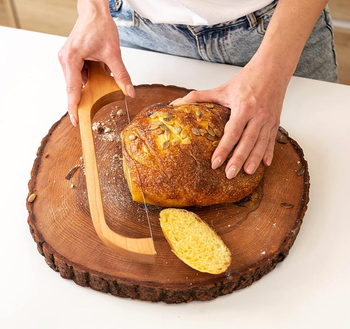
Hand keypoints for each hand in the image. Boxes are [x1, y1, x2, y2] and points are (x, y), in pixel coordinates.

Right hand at [58, 1, 134, 125]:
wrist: (94, 11)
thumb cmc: (99, 26)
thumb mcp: (114, 53)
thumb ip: (121, 75)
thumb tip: (129, 91)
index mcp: (71, 59)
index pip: (73, 89)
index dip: (74, 108)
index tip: (76, 122)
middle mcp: (65, 60)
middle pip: (75, 87)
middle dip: (86, 95)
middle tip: (95, 102)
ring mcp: (67, 59)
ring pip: (78, 81)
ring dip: (91, 82)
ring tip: (101, 68)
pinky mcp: (71, 59)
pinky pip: (80, 75)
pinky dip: (91, 76)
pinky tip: (99, 66)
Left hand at [172, 59, 288, 177]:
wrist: (273, 68)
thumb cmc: (246, 79)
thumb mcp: (222, 88)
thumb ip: (199, 96)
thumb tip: (176, 104)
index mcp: (244, 107)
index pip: (232, 133)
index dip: (223, 149)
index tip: (215, 163)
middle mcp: (258, 115)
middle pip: (247, 142)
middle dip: (238, 160)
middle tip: (229, 175)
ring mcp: (268, 119)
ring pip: (261, 143)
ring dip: (254, 159)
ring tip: (247, 173)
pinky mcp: (276, 121)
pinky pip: (272, 140)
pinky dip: (269, 152)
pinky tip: (265, 164)